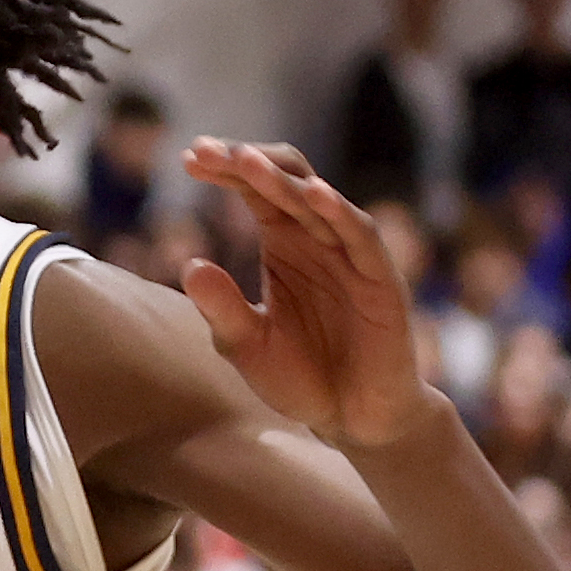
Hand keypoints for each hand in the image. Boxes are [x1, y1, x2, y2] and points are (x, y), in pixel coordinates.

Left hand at [182, 141, 443, 450]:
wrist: (352, 419)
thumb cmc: (300, 377)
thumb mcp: (246, 346)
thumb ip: (220, 309)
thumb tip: (188, 265)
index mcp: (284, 241)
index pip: (255, 190)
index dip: (226, 170)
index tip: (189, 155)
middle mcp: (318, 239)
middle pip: (286, 181)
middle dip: (247, 161)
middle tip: (206, 151)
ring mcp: (351, 256)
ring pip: (321, 201)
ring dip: (284, 180)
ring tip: (246, 161)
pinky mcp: (382, 280)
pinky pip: (362, 238)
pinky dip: (340, 212)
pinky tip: (314, 193)